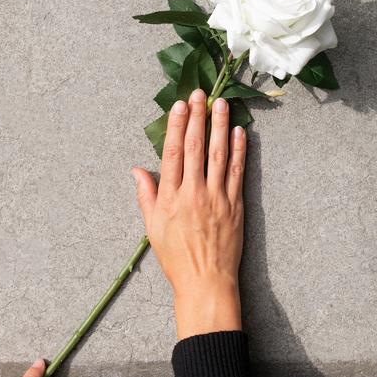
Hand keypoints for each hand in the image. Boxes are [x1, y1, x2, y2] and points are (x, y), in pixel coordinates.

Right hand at [134, 88, 246, 339]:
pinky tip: (240, 133)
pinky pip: (238, 172)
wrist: (206, 282)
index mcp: (171, 197)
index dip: (176, 126)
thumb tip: (136, 170)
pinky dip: (239, 151)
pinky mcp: (235, 205)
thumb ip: (146, 195)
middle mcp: (194, 193)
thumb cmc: (176, 257)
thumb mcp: (152, 227)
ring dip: (220, 126)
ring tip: (221, 104)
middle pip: (196, 147)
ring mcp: (217, 197)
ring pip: (219, 154)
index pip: (173, 153)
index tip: (178, 105)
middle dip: (197, 117)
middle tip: (198, 94)